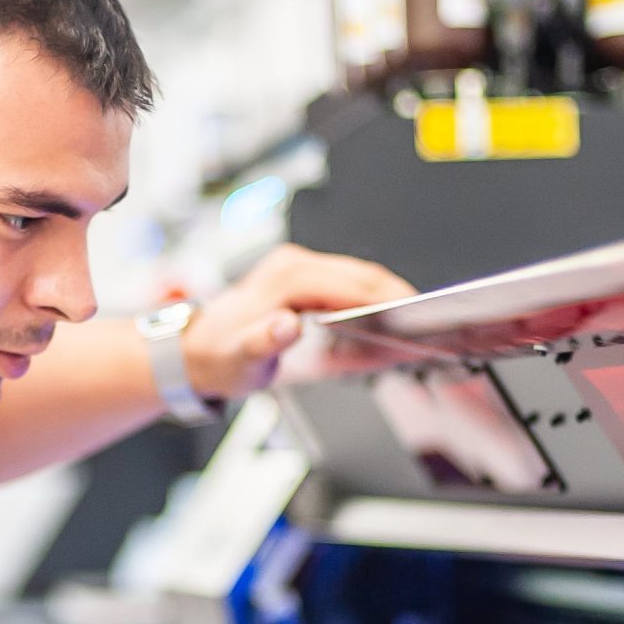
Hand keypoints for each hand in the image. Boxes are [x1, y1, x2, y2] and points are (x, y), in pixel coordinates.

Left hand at [183, 244, 412, 400]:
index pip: (349, 284)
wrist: (198, 351)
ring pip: (357, 273)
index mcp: (285, 279)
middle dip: (396, 293)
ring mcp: (298, 266)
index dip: (385, 299)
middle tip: (426, 320)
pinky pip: (346, 279)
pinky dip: (370, 293)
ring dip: (387, 292)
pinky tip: (384, 311)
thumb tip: (286, 326)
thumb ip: (264, 342)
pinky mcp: (302, 276)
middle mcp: (293, 265)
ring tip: (412, 317)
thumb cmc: (220, 356)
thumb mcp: (240, 359)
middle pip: (361, 274)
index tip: (412, 315)